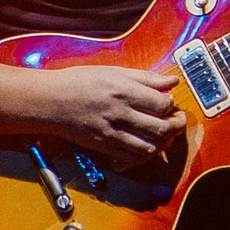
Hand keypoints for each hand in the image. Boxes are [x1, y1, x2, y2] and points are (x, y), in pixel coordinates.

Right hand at [34, 63, 184, 170]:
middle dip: (176, 125)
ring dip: (164, 142)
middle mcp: (119, 114)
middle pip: (160, 127)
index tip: (169, 101)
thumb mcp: (114, 71)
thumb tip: (172, 82)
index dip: (171, 104)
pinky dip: (145, 154)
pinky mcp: (105, 147)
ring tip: (166, 133)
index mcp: (123, 91)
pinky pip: (132, 158)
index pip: (161, 103)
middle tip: (178, 120)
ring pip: (150, 147)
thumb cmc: (80, 82)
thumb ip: (145, 78)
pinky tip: (147, 144)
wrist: (50, 101)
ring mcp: (112, 133)